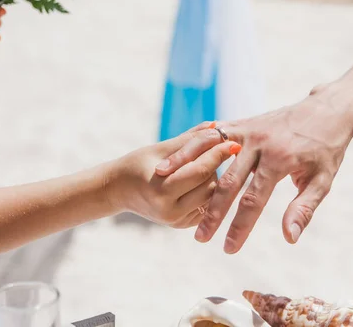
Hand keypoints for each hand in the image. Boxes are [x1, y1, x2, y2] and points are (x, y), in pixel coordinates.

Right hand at [107, 123, 241, 228]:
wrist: (119, 191)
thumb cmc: (138, 164)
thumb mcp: (161, 148)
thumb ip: (190, 138)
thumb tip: (218, 127)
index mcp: (161, 191)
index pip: (200, 170)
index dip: (218, 154)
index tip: (233, 141)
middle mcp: (170, 211)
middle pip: (210, 185)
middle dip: (215, 165)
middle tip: (218, 149)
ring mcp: (177, 221)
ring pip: (211, 196)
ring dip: (213, 178)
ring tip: (204, 164)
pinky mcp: (183, 225)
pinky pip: (206, 205)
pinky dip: (207, 190)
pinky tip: (201, 179)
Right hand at [155, 86, 352, 251]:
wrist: (326, 109)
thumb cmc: (327, 148)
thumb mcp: (323, 180)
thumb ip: (303, 208)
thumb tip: (289, 238)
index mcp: (281, 159)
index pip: (254, 199)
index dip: (240, 226)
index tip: (229, 249)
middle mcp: (260, 143)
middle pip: (229, 182)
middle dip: (213, 213)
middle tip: (200, 238)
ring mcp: (248, 130)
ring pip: (213, 156)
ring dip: (191, 176)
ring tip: (170, 194)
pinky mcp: (242, 123)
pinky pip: (211, 137)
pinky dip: (191, 149)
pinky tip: (172, 163)